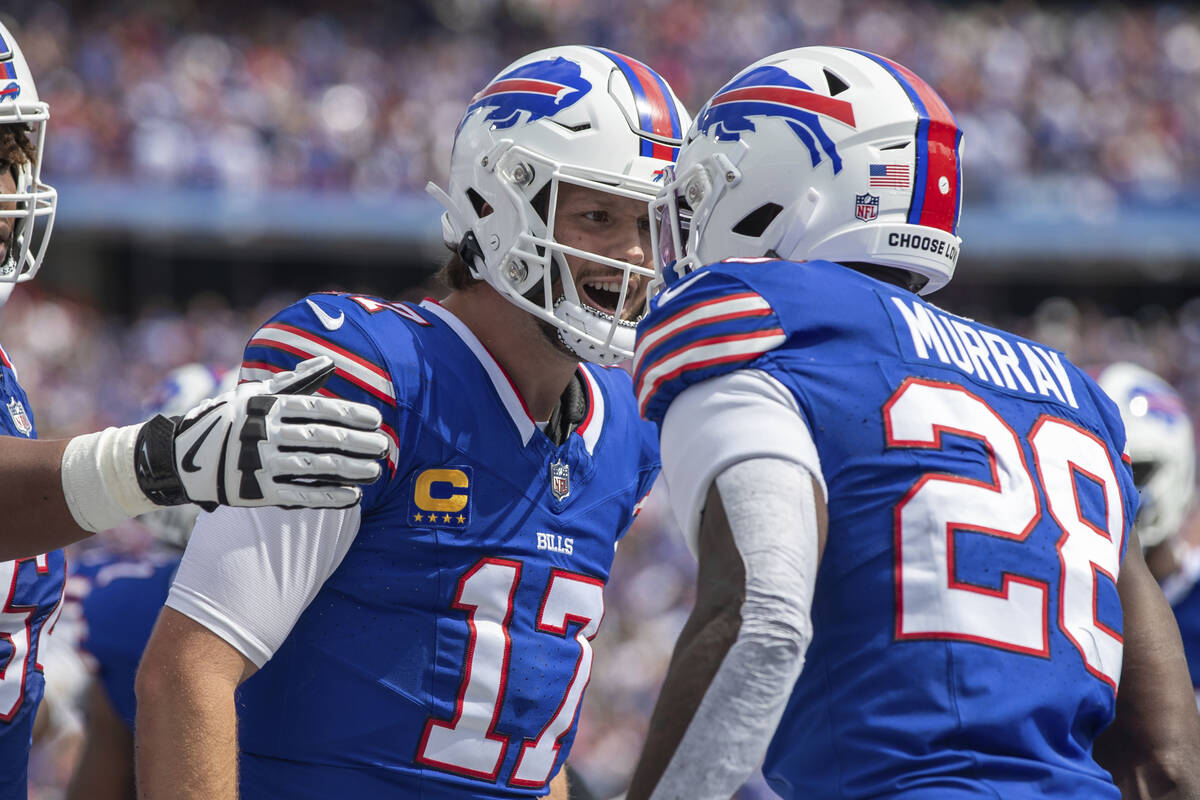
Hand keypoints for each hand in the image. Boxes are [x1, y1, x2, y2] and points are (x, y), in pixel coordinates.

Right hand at [134, 356, 387, 509]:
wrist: (183, 458)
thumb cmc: (229, 419)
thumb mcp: (255, 393)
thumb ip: (295, 381)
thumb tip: (329, 362)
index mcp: (266, 407)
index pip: (315, 409)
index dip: (348, 414)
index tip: (375, 420)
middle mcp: (264, 434)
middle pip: (319, 438)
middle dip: (355, 443)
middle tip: (384, 446)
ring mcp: (260, 464)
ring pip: (312, 467)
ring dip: (348, 470)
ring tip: (374, 471)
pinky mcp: (257, 491)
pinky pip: (299, 495)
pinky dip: (327, 496)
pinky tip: (352, 497)